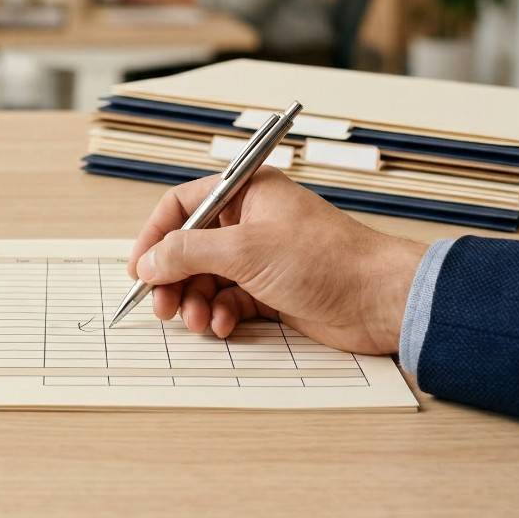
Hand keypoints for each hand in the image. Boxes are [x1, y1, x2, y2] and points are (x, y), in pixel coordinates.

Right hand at [127, 167, 424, 353]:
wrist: (379, 299)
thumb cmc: (325, 259)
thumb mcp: (245, 250)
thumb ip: (188, 253)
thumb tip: (149, 261)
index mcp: (246, 192)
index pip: (183, 205)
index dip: (155, 235)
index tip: (139, 268)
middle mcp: (251, 220)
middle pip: (190, 247)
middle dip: (173, 278)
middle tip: (162, 306)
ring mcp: (262, 257)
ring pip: (207, 278)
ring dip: (196, 301)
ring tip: (198, 321)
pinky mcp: (273, 290)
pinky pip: (230, 300)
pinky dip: (221, 314)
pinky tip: (225, 325)